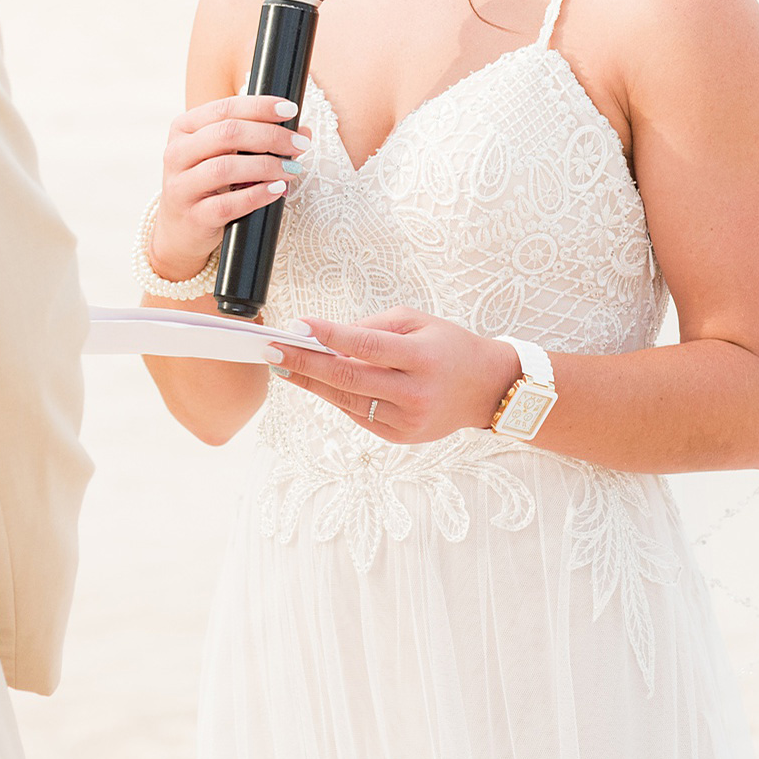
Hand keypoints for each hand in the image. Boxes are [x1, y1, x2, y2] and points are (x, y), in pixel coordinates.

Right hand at [150, 94, 310, 285]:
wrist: (180, 230)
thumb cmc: (208, 184)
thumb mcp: (224, 154)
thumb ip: (257, 138)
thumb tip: (303, 131)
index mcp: (183, 128)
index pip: (224, 108)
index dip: (260, 107)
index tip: (290, 110)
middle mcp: (177, 154)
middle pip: (227, 134)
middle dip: (270, 136)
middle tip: (299, 144)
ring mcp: (181, 187)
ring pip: (225, 168)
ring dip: (266, 165)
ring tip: (291, 168)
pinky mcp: (193, 217)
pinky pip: (227, 204)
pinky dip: (257, 195)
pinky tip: (277, 189)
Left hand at [269, 309, 520, 446]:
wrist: (486, 389)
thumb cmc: (449, 347)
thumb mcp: (418, 322)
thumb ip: (373, 327)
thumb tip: (328, 337)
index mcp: (422, 357)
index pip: (366, 345)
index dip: (328, 335)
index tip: (297, 325)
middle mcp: (415, 392)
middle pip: (348, 377)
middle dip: (304, 363)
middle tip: (271, 350)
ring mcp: (407, 420)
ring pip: (347, 400)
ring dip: (311, 383)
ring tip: (284, 365)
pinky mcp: (400, 437)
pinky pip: (358, 414)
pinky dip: (337, 396)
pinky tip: (318, 382)